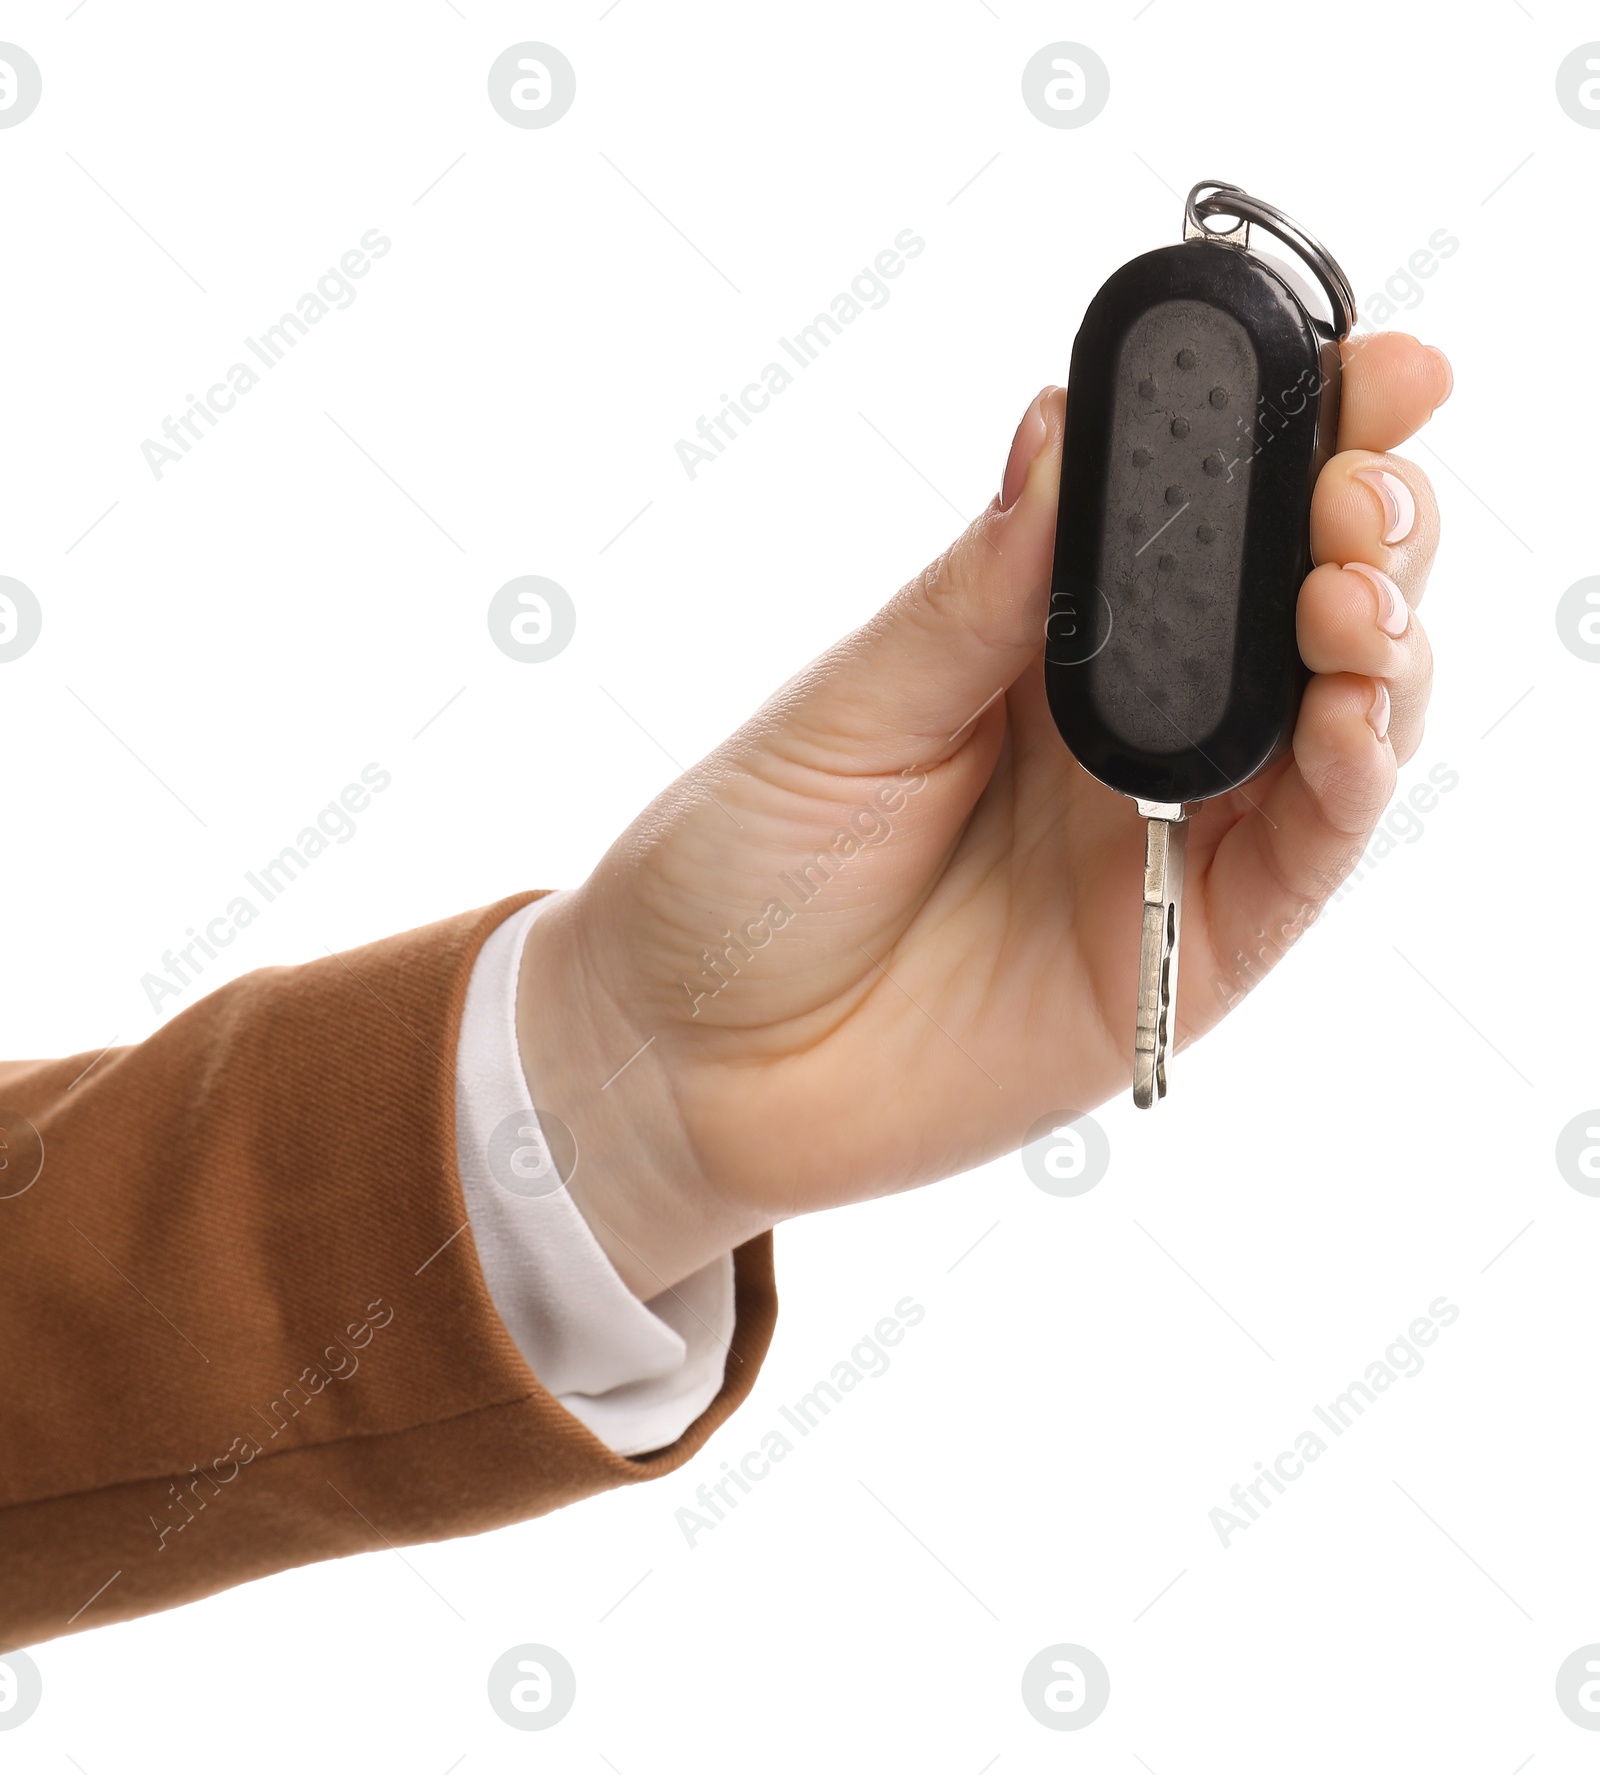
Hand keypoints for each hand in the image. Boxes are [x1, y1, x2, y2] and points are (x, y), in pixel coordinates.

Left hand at [518, 333, 1450, 1295]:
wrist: (688, 1057)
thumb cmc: (741, 870)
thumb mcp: (846, 711)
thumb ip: (972, 599)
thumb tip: (1059, 434)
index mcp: (1043, 643)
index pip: (1201, 518)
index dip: (1296, 434)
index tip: (1366, 363)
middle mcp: (1128, 731)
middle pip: (1299, 602)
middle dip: (1364, 516)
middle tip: (1359, 474)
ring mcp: (1169, 840)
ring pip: (1336, 722)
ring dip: (1378, 637)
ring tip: (1349, 582)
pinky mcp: (1187, 952)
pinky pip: (1303, 859)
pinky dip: (1352, 781)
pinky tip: (1349, 712)